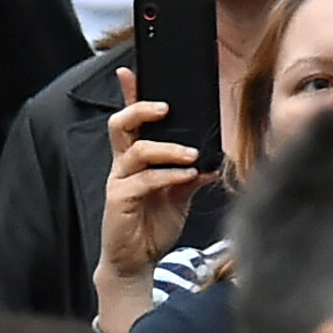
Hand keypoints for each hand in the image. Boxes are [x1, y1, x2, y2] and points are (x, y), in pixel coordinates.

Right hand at [97, 93, 208, 329]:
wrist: (136, 261)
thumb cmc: (153, 224)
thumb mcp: (180, 194)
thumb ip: (192, 173)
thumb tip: (214, 158)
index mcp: (136, 158)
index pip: (130, 120)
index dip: (128, 94)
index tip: (129, 71)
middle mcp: (123, 165)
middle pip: (120, 125)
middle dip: (139, 109)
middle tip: (165, 107)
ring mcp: (119, 181)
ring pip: (135, 151)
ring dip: (167, 148)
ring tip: (191, 153)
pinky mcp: (119, 200)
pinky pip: (143, 180)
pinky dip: (168, 175)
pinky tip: (187, 176)